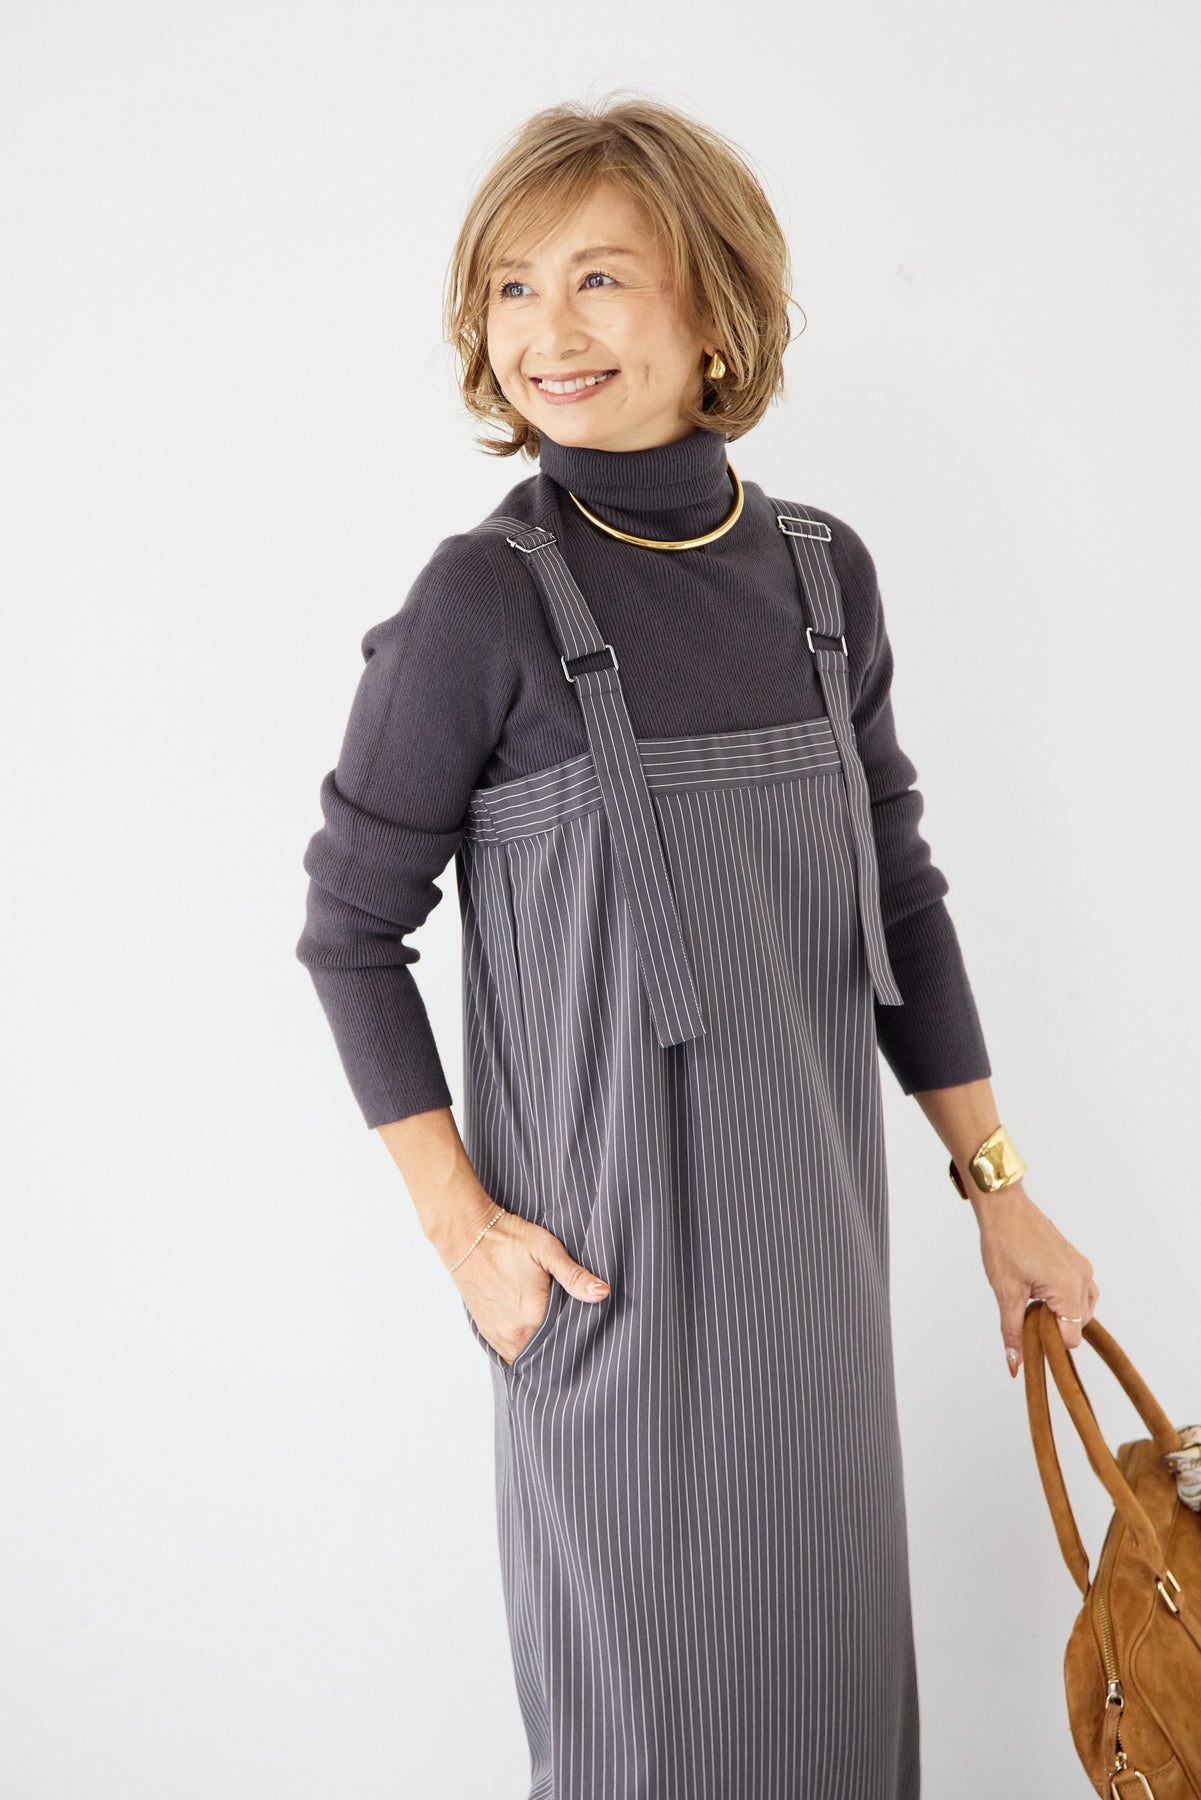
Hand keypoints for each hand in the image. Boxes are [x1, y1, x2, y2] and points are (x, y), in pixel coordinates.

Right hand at [443, 1203, 610, 1366]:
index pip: (566, 1343)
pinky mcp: (486, 1330)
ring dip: (541, 1350)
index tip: (589, 1331)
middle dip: (562, 1348)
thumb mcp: (547, 1250)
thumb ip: (575, 1276)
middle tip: (574, 1332)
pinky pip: (509, 1352)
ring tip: (555, 1334)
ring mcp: (497, 1335)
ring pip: (527, 1357)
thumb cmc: (506, 1239)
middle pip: (547, 1355)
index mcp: (533, 1319)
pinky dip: (523, 1347)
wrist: (465, 1234)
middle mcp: (513, 1334)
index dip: (580, 1338)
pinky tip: (534, 1333)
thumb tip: (602, 1293)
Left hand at [971, 1184, 1098, 1378]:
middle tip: (1025, 1313)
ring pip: (1082, 1309)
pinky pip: (1080, 1291)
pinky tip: (1040, 1292)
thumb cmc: (1003, 1243)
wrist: (1004, 1207)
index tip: (1029, 1336)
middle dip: (1054, 1328)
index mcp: (1068, 1287)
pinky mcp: (1077, 1260)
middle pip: (1079, 1325)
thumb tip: (1014, 1365)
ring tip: (1032, 1301)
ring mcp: (1082, 1267)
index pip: (1071, 1338)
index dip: (1049, 1343)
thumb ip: (1013, 1331)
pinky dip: (1064, 1299)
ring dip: (1061, 1314)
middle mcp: (1082, 1277)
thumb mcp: (1005, 1292)